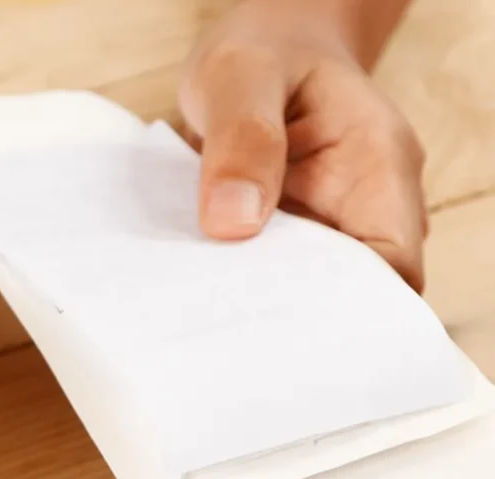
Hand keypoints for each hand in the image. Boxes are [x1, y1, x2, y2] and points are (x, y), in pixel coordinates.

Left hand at [179, 0, 426, 290]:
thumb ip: (243, 139)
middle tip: (222, 319)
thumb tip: (233, 222)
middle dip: (290, 314)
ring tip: (202, 302)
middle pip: (347, 293)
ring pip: (304, 291)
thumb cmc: (262, 53)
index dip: (345, 306)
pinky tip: (196, 283)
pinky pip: (268, 274)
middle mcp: (365, 206)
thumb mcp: (241, 76)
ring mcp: (327, 225)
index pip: (391, 268)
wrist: (258, 49)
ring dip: (257, 299)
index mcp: (378, 168)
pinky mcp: (287, 235)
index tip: (277, 315)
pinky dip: (236, 280)